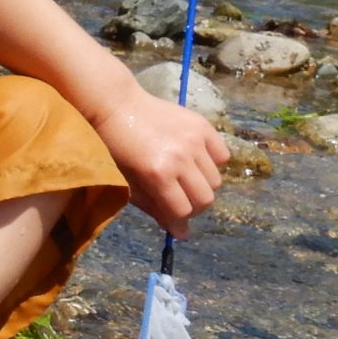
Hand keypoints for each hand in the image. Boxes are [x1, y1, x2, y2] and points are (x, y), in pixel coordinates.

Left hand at [92, 89, 228, 237]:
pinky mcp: (203, 125)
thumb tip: (177, 230)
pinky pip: (222, 156)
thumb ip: (153, 207)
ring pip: (215, 180)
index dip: (180, 224)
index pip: (182, 211)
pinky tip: (197, 162)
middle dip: (194, 208)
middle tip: (181, 204)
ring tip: (186, 181)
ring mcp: (194, 141)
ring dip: (203, 187)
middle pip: (205, 199)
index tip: (179, 229)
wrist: (117, 107)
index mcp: (157, 175)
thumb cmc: (115, 149)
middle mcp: (180, 158)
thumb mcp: (128, 183)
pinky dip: (213, 164)